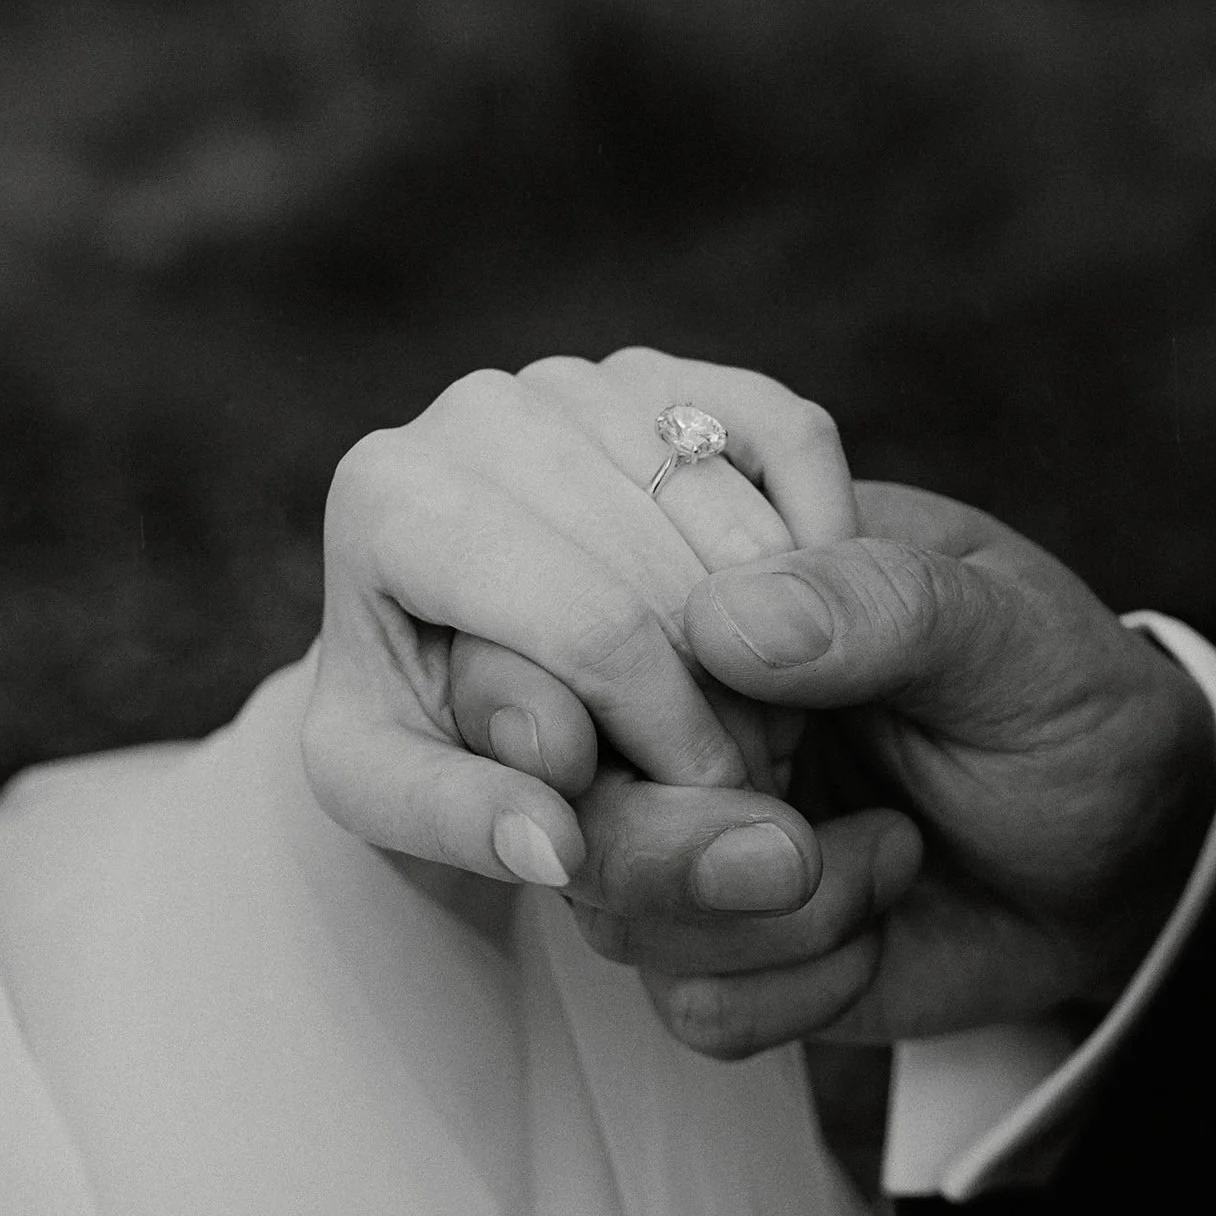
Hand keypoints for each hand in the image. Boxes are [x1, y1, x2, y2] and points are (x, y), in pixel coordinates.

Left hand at [302, 348, 865, 917]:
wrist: (439, 636)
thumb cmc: (414, 720)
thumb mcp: (399, 796)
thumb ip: (468, 827)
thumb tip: (555, 846)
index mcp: (389, 495)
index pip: (592, 627)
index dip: (678, 739)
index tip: (710, 817)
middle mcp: (480, 408)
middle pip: (672, 574)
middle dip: (733, 706)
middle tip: (748, 792)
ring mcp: (580, 379)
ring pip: (738, 519)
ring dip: (789, 649)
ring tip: (763, 741)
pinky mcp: (667, 368)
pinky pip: (791, 438)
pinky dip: (827, 540)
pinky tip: (808, 640)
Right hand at [459, 481, 1215, 1055]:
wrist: (1131, 857)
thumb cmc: (1071, 709)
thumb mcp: (1012, 635)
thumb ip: (883, 608)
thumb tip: (723, 620)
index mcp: (721, 590)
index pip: (576, 627)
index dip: (609, 702)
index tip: (730, 749)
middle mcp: (677, 716)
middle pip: (564, 792)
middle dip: (677, 847)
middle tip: (800, 851)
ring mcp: (689, 834)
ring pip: (615, 911)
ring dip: (767, 922)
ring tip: (892, 860)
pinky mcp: (723, 944)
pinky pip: (692, 1003)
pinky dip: (799, 991)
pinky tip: (879, 927)